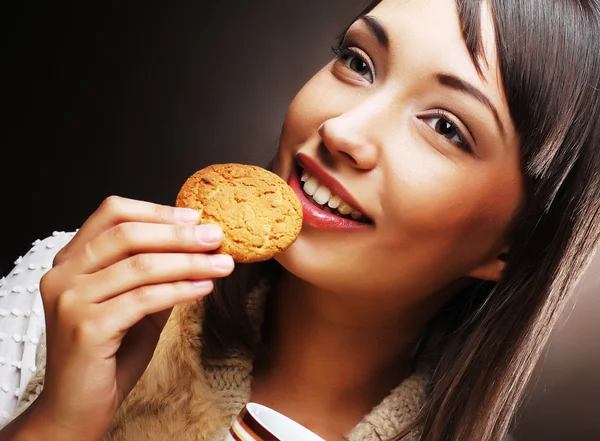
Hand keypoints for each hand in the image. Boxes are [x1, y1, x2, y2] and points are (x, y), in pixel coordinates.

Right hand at [19, 196, 233, 439]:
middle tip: (216, 236)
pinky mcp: (86, 327)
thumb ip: (156, 274)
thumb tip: (197, 246)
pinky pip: (145, 298)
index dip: (156, 211)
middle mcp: (63, 274)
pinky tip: (205, 287)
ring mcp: (70, 300)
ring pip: (140, 265)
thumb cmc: (109, 354)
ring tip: (223, 263)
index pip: (112, 214)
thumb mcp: (135, 304)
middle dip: (179, 234)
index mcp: (70, 261)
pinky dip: (180, 289)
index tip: (194, 216)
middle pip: (128, 235)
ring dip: (190, 262)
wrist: (78, 407)